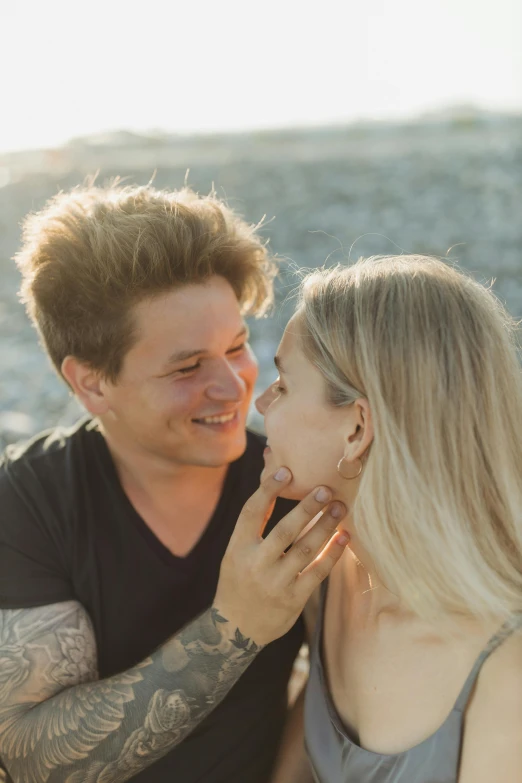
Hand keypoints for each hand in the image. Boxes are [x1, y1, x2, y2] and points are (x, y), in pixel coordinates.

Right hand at [213, 467, 348, 645]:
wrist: (236, 629)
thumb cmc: (239, 579)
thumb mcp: (235, 551)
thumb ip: (254, 521)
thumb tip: (270, 476)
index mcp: (237, 548)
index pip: (252, 512)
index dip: (268, 490)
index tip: (286, 472)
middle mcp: (255, 564)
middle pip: (285, 531)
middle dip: (307, 508)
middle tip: (326, 490)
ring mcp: (275, 583)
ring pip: (305, 550)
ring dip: (325, 527)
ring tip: (341, 508)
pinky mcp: (293, 599)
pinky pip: (318, 572)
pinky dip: (333, 553)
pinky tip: (344, 537)